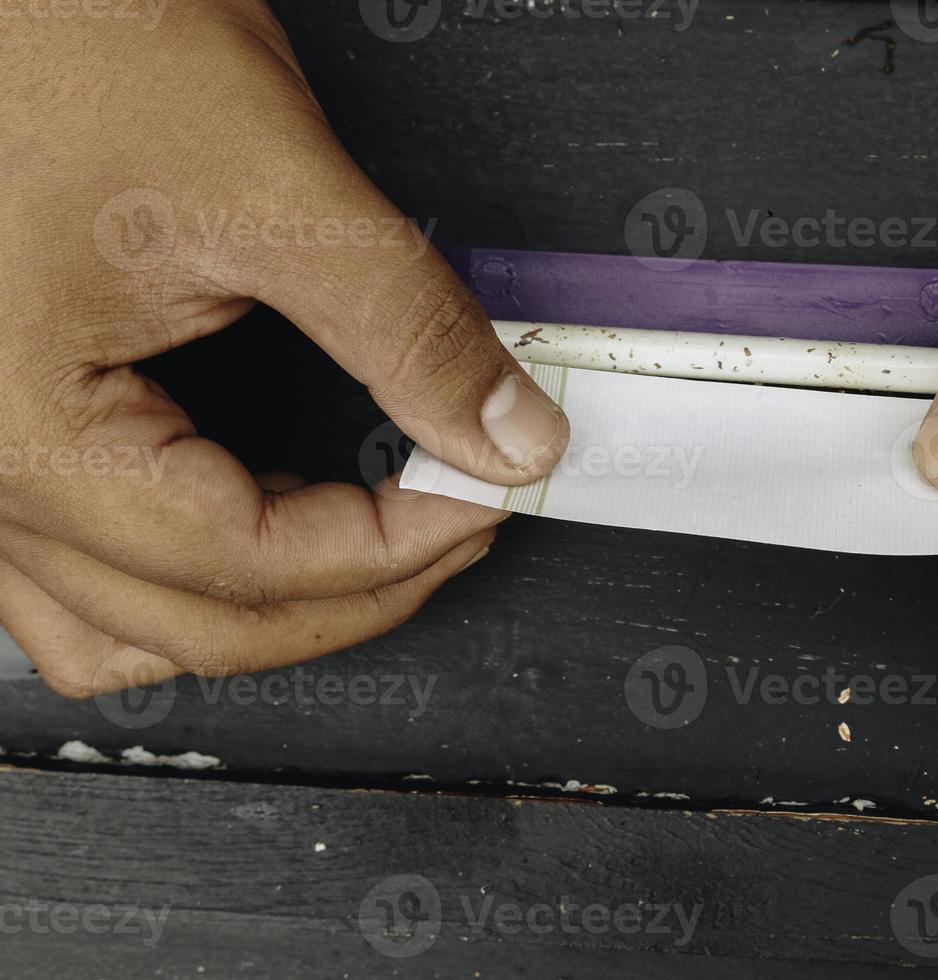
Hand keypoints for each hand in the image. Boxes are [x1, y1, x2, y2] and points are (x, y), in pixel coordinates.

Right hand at [0, 0, 567, 696]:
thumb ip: (408, 328)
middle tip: (457, 522)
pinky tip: (256, 520)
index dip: (396, 548)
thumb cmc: (70, 36)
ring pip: (125, 628)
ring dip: (263, 608)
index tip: (482, 500)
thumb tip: (504, 428)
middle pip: (198, 625)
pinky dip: (183, 577)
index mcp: (26, 430)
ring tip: (370, 541)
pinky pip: (79, 574)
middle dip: (354, 591)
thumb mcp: (272, 185)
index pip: (252, 562)